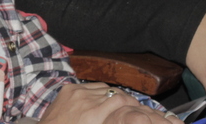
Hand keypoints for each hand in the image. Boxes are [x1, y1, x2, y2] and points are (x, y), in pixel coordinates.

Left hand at [39, 83, 167, 123]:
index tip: (136, 107)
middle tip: (130, 104)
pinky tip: (99, 97)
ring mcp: (77, 91)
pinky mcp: (69, 88)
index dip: (131, 102)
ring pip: (102, 87)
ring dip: (111, 93)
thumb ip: (109, 120)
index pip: (120, 99)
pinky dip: (96, 91)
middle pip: (113, 92)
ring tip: (115, 101)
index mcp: (94, 113)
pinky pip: (88, 85)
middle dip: (124, 98)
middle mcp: (86, 99)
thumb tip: (122, 116)